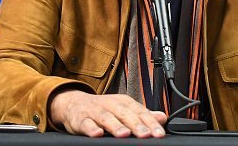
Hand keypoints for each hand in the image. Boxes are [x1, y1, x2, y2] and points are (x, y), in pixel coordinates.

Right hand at [49, 90, 166, 137]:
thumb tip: (162, 117)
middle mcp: (111, 105)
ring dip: (116, 126)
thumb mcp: (124, 109)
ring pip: (107, 118)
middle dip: (137, 125)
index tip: (159, 133)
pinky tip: (97, 134)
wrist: (74, 103)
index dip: (151, 123)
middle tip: (146, 135)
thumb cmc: (103, 109)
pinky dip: (91, 128)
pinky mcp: (81, 119)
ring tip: (125, 134)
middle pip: (126, 114)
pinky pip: (86, 124)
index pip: (140, 112)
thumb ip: (142, 114)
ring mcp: (95, 111)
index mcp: (124, 102)